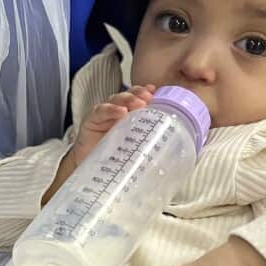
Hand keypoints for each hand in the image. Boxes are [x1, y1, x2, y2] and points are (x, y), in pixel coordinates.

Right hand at [44, 85, 156, 203]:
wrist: (91, 173)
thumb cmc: (115, 161)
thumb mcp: (136, 151)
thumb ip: (150, 146)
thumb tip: (174, 150)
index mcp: (130, 117)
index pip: (138, 98)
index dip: (146, 92)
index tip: (156, 92)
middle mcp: (117, 113)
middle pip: (128, 96)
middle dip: (139, 94)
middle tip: (148, 98)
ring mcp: (104, 116)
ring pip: (115, 100)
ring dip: (128, 99)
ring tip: (138, 104)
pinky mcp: (91, 121)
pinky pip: (101, 112)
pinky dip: (111, 110)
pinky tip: (120, 112)